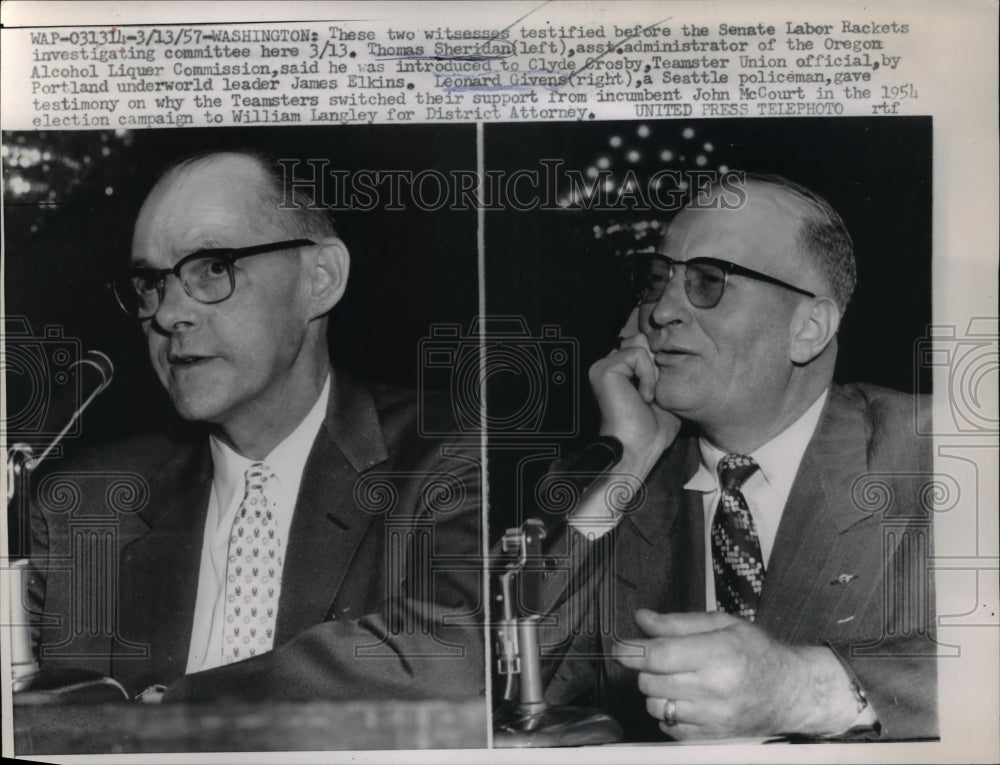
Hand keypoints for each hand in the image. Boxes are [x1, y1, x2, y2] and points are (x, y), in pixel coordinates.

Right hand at [588, 332, 679, 479]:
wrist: (639, 447)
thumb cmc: (652, 429)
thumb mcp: (665, 392)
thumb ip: (662, 368)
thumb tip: (664, 345)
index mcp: (620, 372)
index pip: (644, 346)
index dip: (658, 363)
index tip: (657, 392)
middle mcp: (609, 367)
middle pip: (642, 340)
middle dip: (656, 365)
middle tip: (653, 395)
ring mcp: (603, 367)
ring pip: (640, 344)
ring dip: (652, 372)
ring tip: (648, 396)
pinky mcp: (603, 369)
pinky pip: (637, 353)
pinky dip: (647, 375)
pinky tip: (643, 396)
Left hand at [613, 610, 859, 738]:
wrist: (791, 693)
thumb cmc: (757, 653)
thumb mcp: (722, 625)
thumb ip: (678, 623)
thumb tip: (642, 619)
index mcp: (718, 654)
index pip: (659, 655)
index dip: (632, 651)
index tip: (621, 648)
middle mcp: (715, 690)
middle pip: (651, 682)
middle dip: (647, 669)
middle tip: (661, 660)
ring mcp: (713, 719)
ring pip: (656, 706)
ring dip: (657, 692)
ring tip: (677, 680)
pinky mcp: (711, 740)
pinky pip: (669, 728)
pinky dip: (669, 714)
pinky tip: (686, 701)